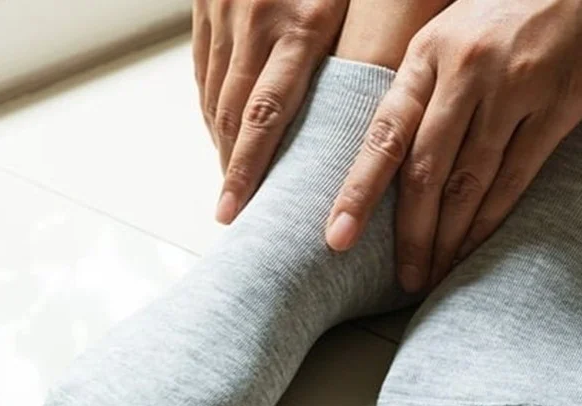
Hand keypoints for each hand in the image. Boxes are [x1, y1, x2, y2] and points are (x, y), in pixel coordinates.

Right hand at [192, 0, 349, 223]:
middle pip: (231, 115)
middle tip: (231, 210)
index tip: (237, 208)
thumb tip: (379, 98)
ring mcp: (223, 18)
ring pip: (212, 96)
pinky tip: (220, 133)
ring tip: (229, 180)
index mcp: (299, 24)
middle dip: (229, 169)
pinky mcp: (206, 11)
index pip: (265, 114)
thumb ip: (365, 40)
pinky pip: (203, 72)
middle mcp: (254, 26)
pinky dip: (210, 108)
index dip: (247, 167)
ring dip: (219, 143)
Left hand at [326, 0, 581, 291]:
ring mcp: (514, 90)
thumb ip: (414, 92)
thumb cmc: (497, 15)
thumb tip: (380, 160)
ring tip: (432, 273)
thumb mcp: (443, 39)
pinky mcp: (559, 106)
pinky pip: (517, 176)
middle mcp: (465, 74)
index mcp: (425, 57)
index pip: (383, 135)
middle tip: (401, 278)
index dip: (358, 192)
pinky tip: (474, 247)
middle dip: (410, 232)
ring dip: (450, 236)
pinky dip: (491, 219)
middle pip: (426, 170)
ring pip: (471, 182)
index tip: (337, 236)